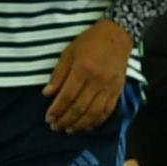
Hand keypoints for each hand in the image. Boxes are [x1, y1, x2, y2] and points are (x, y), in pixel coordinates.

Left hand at [46, 18, 134, 134]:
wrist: (117, 35)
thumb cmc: (89, 42)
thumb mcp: (68, 53)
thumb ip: (58, 75)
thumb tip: (47, 94)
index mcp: (83, 70)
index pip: (67, 96)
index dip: (57, 109)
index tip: (48, 118)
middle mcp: (98, 80)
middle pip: (80, 107)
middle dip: (66, 120)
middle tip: (55, 127)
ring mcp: (110, 86)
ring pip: (95, 112)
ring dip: (80, 124)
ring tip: (69, 130)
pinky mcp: (119, 89)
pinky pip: (109, 110)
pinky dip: (98, 121)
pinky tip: (88, 127)